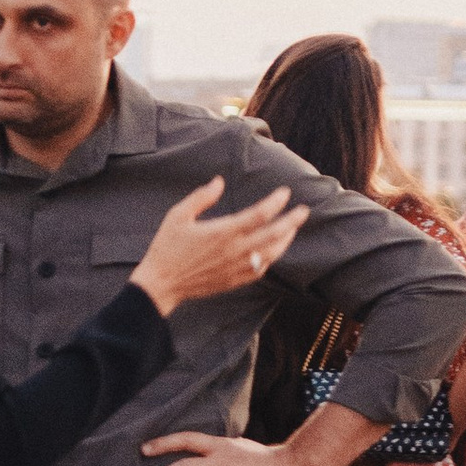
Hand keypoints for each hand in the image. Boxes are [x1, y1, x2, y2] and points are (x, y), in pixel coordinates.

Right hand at [131, 177, 303, 316]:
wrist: (161, 284)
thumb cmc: (167, 247)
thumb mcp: (178, 215)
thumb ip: (201, 197)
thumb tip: (219, 181)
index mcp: (222, 232)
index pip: (259, 214)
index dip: (275, 202)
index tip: (285, 193)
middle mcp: (234, 251)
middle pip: (273, 235)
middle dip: (292, 221)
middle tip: (304, 211)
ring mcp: (236, 268)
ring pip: (271, 254)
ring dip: (286, 240)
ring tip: (293, 228)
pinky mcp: (234, 281)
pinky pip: (260, 269)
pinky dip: (271, 258)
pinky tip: (273, 250)